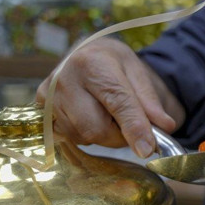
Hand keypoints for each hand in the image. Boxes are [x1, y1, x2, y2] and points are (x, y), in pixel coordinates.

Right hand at [35, 37, 182, 156]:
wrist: (86, 54)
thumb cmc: (113, 63)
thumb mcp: (137, 73)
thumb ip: (150, 101)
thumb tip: (165, 127)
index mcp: (93, 63)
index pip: (117, 102)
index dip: (134, 127)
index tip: (147, 149)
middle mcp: (64, 79)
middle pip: (96, 128)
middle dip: (120, 135)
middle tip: (130, 124)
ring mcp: (48, 97)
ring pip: (84, 136)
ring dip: (105, 135)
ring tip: (107, 113)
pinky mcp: (40, 111)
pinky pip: (71, 137)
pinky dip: (88, 133)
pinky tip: (91, 115)